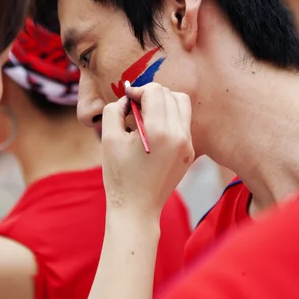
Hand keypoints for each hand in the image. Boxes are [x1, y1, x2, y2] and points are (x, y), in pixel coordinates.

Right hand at [101, 83, 193, 219]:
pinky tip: (154, 131)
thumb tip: (128, 98)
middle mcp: (179, 135)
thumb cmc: (119, 175)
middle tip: (134, 109)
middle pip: (170, 94)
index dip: (138, 90)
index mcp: (159, 131)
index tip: (127, 100)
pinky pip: (183, 121)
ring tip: (146, 116)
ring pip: (182, 104)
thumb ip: (115, 110)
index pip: (155, 91)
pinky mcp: (190, 152)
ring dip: (164, 103)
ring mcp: (187, 144)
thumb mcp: (109, 139)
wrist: (137, 209)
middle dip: (150, 95)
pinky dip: (170, 117)